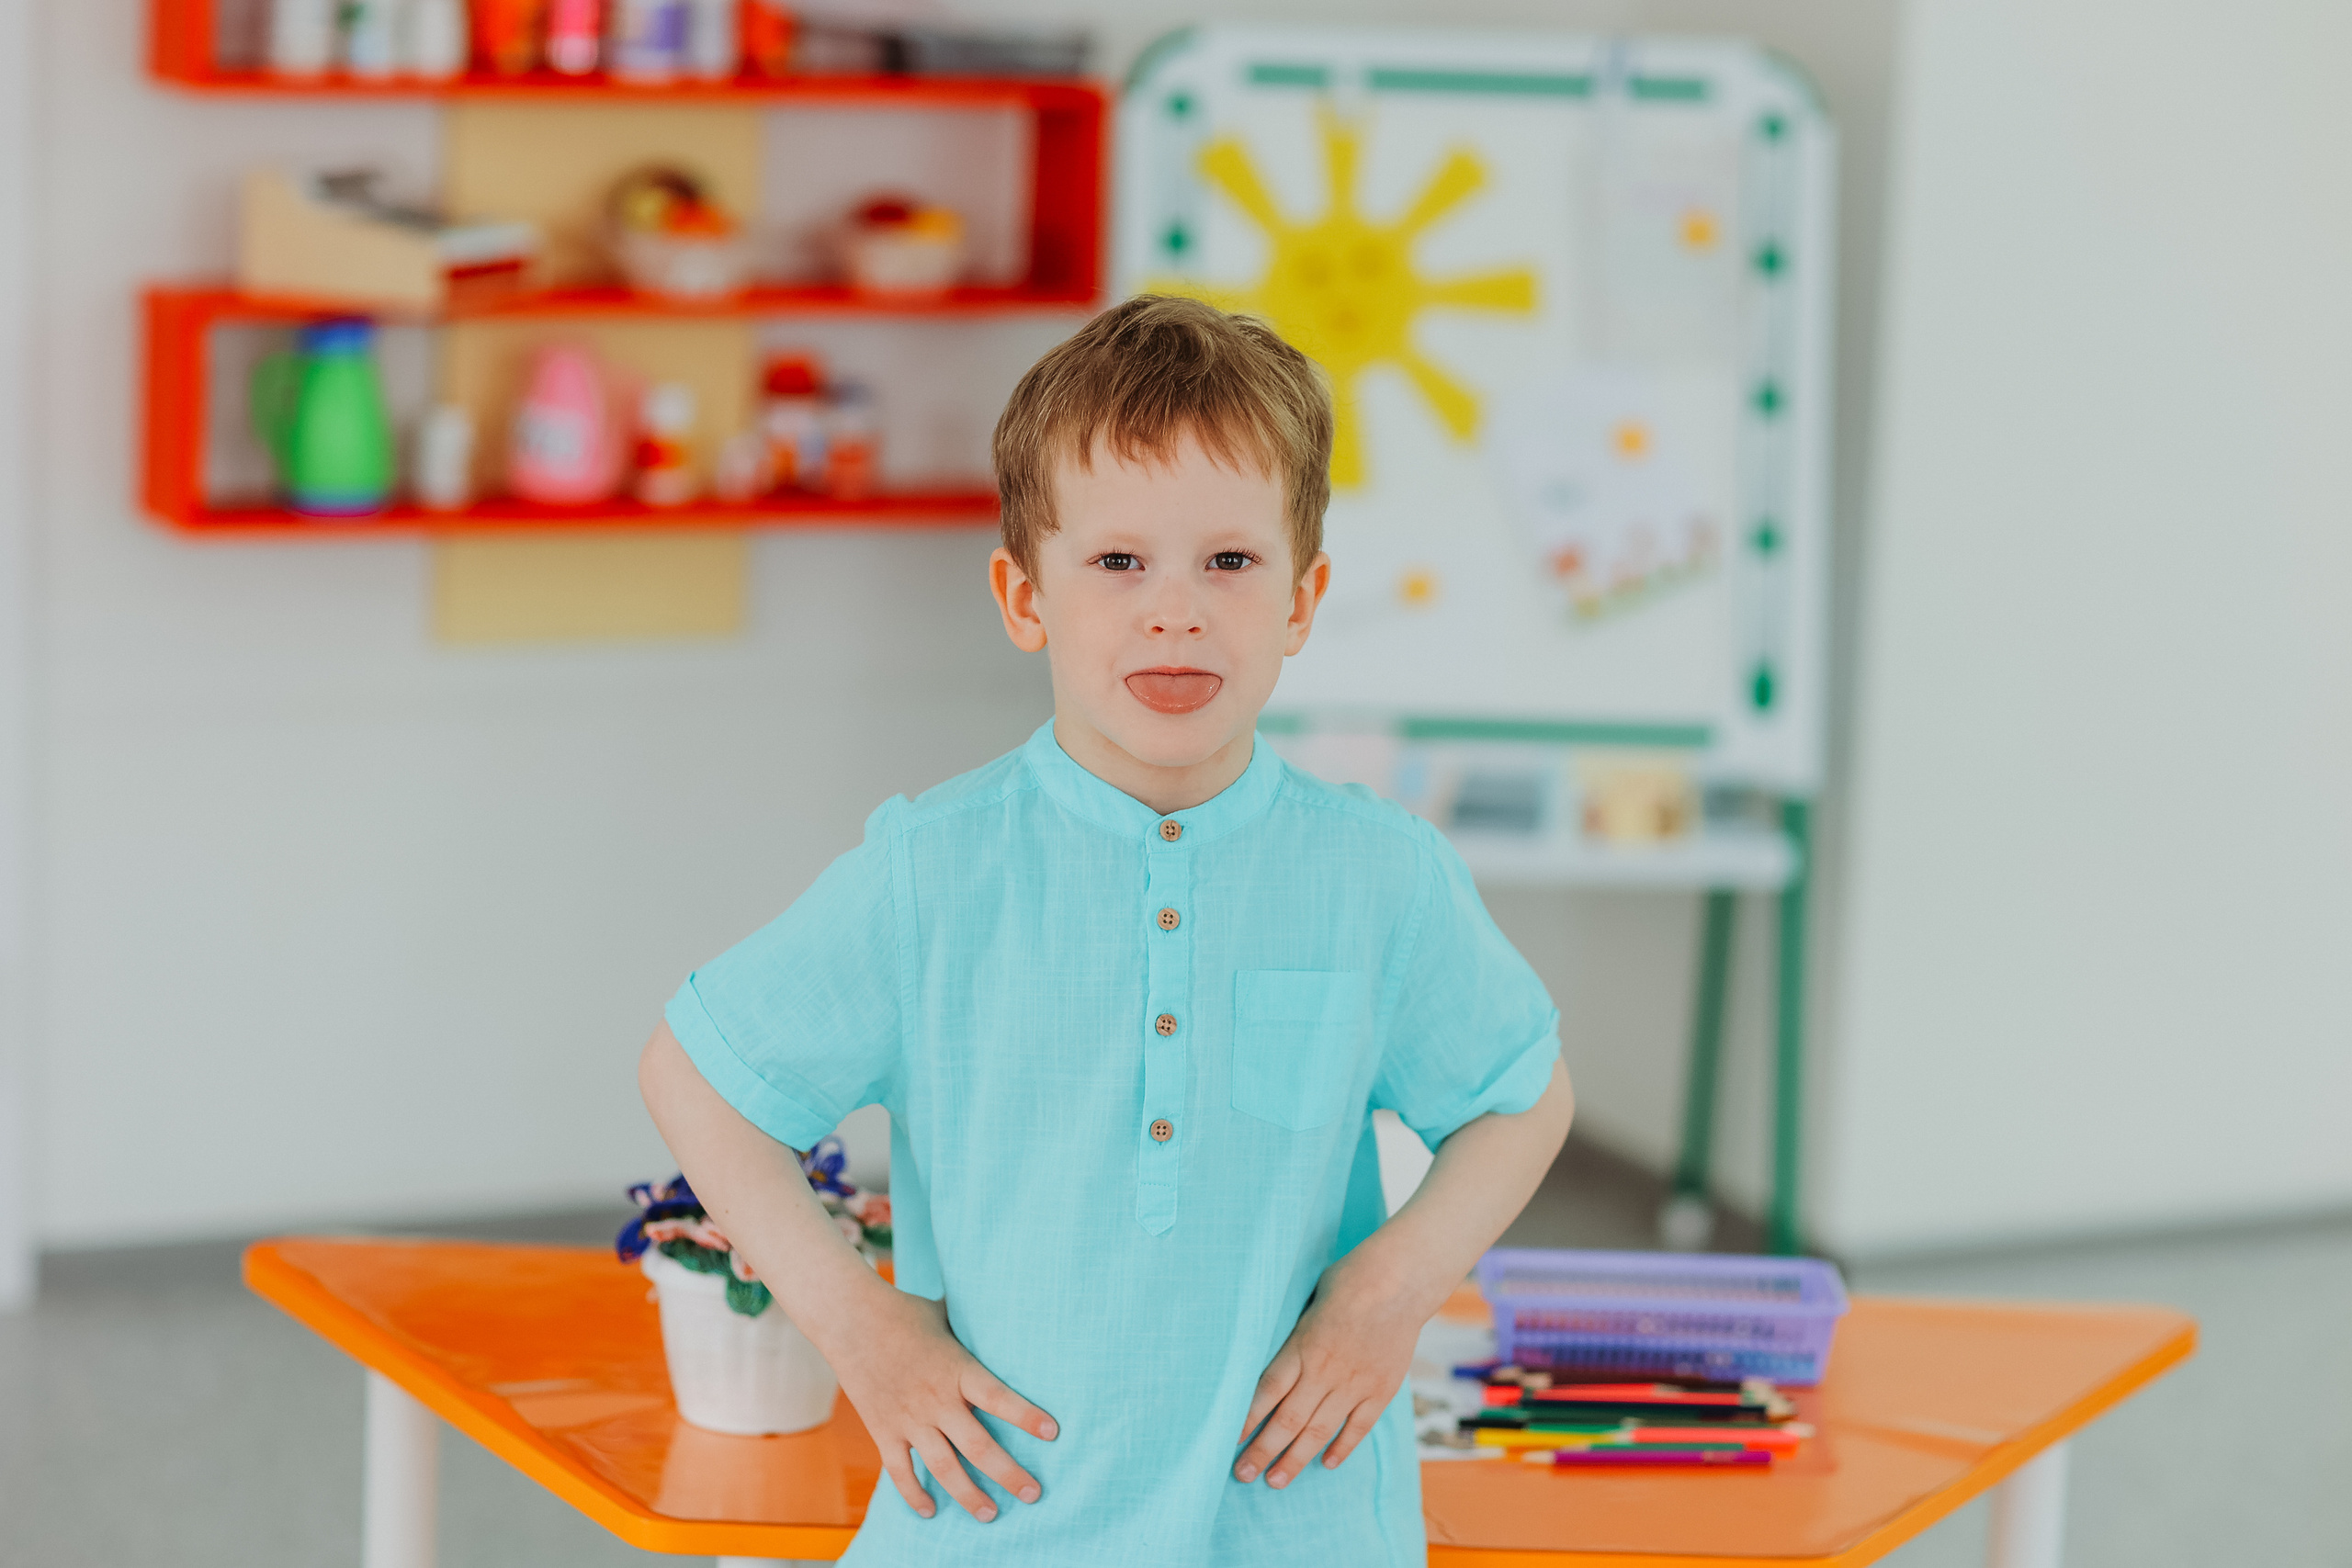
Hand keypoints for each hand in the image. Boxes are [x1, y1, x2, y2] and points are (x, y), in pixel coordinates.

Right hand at [819, 1281, 1057, 1522]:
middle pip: (978, 1446)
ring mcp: (909, 1419)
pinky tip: (930, 1511)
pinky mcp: (883, 1430)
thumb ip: (972, 1328)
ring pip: (943, 1468)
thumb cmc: (903, 1311)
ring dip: (968, 1495)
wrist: (849, 1318)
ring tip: (990, 1514)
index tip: (1053, 1433)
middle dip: (1008, 1473)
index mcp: (957, 1369)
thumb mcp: (946, 1315)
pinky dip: (914, 1494)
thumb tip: (1001, 1316)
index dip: (1026, 1416)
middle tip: (1033, 1494)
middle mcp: (936, 1399)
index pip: (999, 1397)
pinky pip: (900, 1472)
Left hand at [1233, 1257, 1424, 1487]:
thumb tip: (1280, 1352)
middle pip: (1287, 1420)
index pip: (1266, 1392)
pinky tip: (1326, 1463)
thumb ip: (1295, 1334)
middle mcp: (1325, 1371)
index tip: (1229, 1441)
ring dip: (1295, 1459)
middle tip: (1244, 1474)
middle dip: (1263, 1451)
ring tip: (1276, 1481)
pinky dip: (1341, 1447)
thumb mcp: (1309, 1300)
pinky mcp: (1381, 1390)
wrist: (1401, 1279)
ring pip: (1319, 1431)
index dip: (1246, 1420)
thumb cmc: (1350, 1280)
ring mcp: (1354, 1383)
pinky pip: (1358, 1427)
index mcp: (1302, 1347)